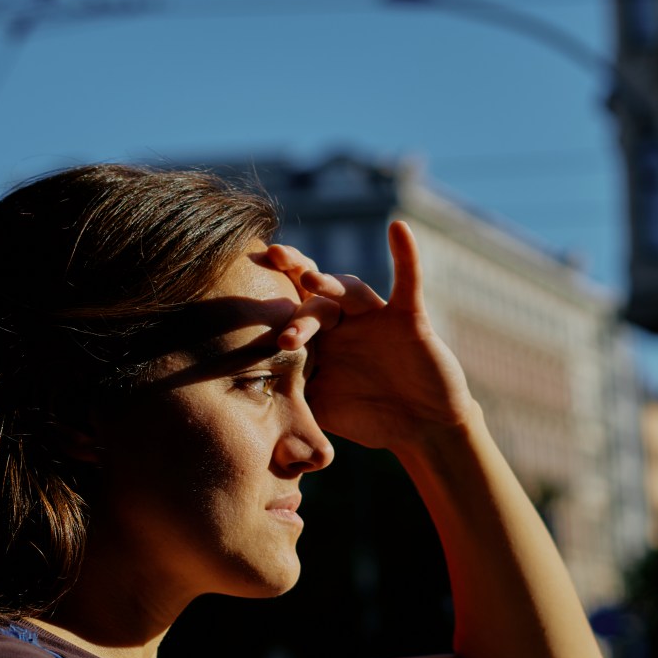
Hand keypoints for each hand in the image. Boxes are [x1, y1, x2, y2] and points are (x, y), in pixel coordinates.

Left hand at [260, 221, 474, 451]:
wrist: (423, 429)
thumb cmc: (372, 420)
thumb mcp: (322, 407)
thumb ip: (293, 393)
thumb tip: (244, 393)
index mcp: (320, 341)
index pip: (290, 314)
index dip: (268, 303)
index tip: (234, 290)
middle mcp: (343, 321)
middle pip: (313, 295)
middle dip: (293, 283)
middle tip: (270, 263)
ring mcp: (375, 316)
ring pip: (349, 289)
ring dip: (330, 283)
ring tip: (309, 280)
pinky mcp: (408, 317)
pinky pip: (408, 281)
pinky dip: (405, 255)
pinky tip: (397, 229)